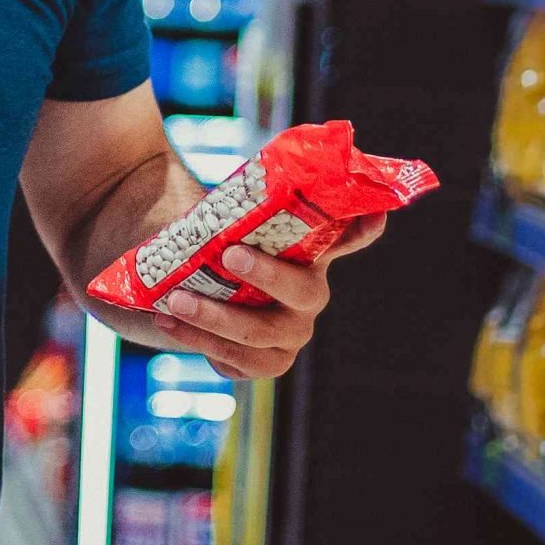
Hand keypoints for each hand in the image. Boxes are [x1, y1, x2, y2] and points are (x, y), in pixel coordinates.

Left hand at [146, 214, 386, 379]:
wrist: (193, 291)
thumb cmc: (217, 248)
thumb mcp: (228, 226)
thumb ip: (235, 210)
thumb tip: (210, 180)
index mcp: (311, 255)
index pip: (350, 237)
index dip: (365, 227)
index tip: (375, 213)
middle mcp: (310, 297)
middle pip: (300, 290)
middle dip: (266, 274)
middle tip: (229, 254)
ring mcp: (290, 335)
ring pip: (258, 334)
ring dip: (213, 318)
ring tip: (173, 302)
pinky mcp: (265, 364)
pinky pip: (234, 360)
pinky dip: (198, 341)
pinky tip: (169, 322)